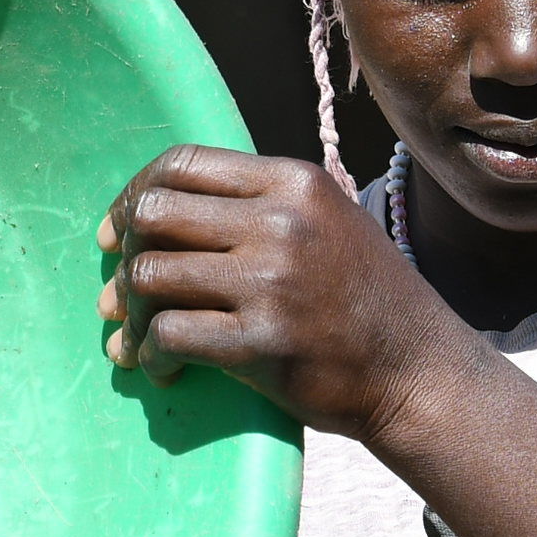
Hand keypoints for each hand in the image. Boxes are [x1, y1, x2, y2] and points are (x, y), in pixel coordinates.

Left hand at [97, 146, 477, 443]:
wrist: (417, 373)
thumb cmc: (365, 301)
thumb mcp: (326, 223)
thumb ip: (257, 208)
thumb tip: (153, 217)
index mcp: (294, 182)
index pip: (183, 163)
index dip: (134, 193)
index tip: (119, 230)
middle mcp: (282, 222)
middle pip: (155, 214)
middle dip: (124, 252)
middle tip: (119, 291)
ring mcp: (272, 282)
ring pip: (150, 275)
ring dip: (128, 310)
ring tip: (134, 336)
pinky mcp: (263, 342)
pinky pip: (169, 333)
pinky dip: (149, 352)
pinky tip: (158, 367)